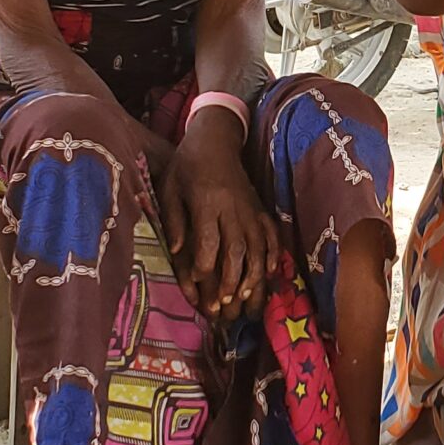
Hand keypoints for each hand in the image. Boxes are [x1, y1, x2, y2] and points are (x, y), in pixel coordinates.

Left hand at [158, 109, 277, 320]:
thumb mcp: (169, 188)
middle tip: (224, 304)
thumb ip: (174, 220)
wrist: (215, 141)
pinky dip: (274, 254)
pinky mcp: (261, 209)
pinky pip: (272, 234)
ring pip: (258, 246)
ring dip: (254, 274)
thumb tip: (178, 252)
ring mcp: (251, 209)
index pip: (209, 239)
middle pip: (237, 248)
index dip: (204, 264)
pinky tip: (271, 274)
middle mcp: (233, 208)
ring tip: (246, 298)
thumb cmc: (186, 167)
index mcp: (207, 202)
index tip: (197, 283)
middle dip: (231, 278)